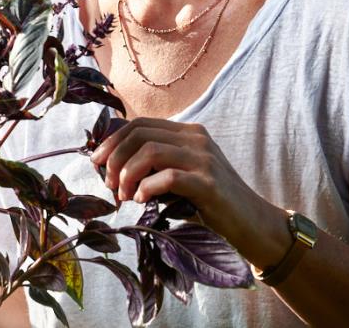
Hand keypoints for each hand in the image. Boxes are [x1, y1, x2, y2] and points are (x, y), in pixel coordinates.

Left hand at [90, 118, 288, 265]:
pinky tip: (141, 200)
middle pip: (139, 135)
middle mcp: (196, 138)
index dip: (112, 141)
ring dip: (127, 174)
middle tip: (107, 183)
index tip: (96, 162)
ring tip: (123, 195)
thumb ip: (155, 164)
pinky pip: (168, 177)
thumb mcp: (181, 174)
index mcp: (187, 132)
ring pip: (150, 152)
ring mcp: (204, 159)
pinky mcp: (209, 183)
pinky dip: (147, 187)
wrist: (252, 224)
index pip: (139, 124)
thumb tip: (109, 165)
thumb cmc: (209, 202)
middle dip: (115, 158)